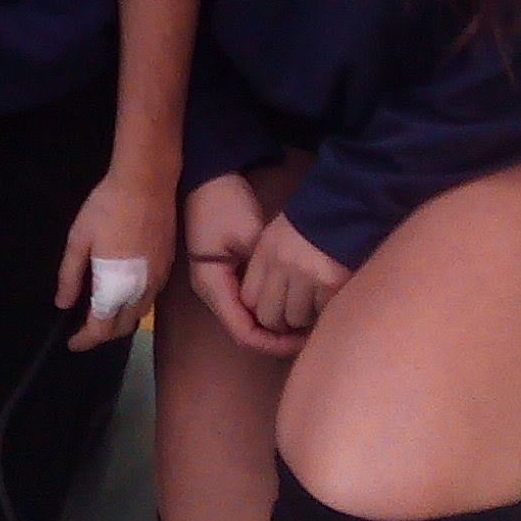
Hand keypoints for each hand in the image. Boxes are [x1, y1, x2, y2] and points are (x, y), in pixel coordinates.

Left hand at [57, 160, 178, 349]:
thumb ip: (70, 275)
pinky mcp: (167, 266)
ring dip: (120, 321)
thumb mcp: (79, 239)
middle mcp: (140, 291)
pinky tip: (123, 293)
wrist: (147, 182)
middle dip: (102, 334)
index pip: (101, 329)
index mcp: (116, 287)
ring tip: (101, 312)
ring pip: (139, 315)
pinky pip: (150, 299)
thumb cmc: (107, 208)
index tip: (72, 342)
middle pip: (122, 328)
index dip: (85, 340)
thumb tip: (64, 304)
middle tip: (83, 328)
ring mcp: (157, 279)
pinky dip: (134, 306)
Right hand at [183, 172, 305, 357]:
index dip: (273, 343)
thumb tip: (295, 303)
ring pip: (246, 321)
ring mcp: (218, 285)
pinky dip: (268, 310)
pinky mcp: (227, 276)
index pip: (244, 332)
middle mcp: (212, 293)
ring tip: (303, 325)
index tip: (302, 339)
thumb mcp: (250, 237)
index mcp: (213, 286)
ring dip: (273, 327)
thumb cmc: (226, 205)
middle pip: (245, 332)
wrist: (210, 178)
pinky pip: (247, 305)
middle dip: (276, 339)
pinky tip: (289, 306)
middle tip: (309, 335)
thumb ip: (267, 272)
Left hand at [238, 212, 349, 339]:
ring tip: (314, 301)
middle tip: (293, 313)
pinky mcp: (333, 284)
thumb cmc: (311, 220)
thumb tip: (261, 304)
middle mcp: (283, 265)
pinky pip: (323, 312)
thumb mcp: (277, 234)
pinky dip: (326, 308)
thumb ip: (268, 266)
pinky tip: (330, 294)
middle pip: (269, 316)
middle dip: (281, 320)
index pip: (249, 298)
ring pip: (297, 318)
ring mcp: (308, 276)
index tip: (272, 308)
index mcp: (266, 252)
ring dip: (305, 316)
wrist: (346, 205)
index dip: (260, 307)